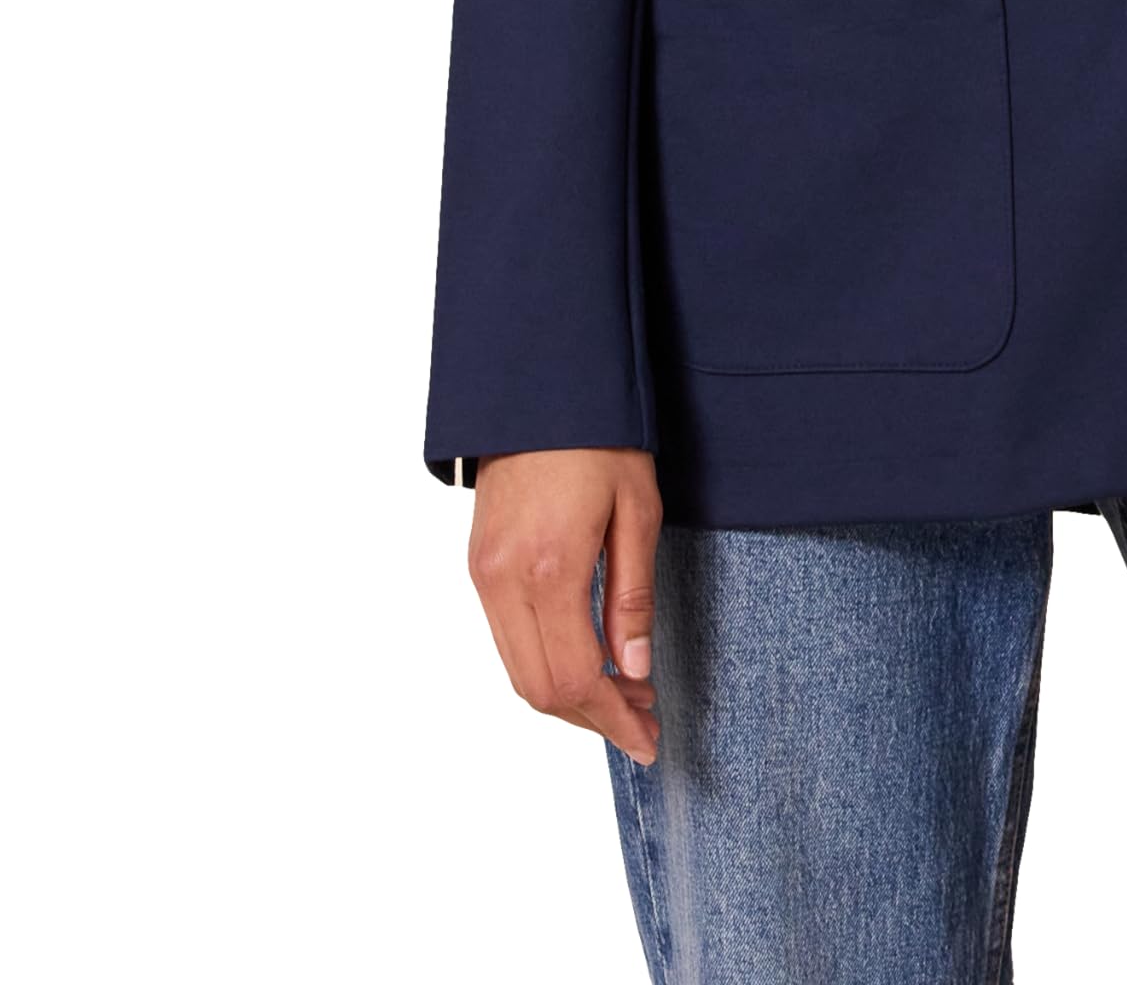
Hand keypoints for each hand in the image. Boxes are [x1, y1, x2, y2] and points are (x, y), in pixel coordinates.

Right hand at [467, 447, 662, 763]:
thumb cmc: (600, 439)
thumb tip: (634, 670)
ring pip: (518, 670)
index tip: (648, 739)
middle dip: (594, 717)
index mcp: (549, 568)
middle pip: (540, 689)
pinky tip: (586, 659)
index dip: (613, 720)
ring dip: (569, 696)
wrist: (539, 386)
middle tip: (644, 718)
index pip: (576, 679)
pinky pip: (507, 639)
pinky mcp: (478, 565)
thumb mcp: (638, 511)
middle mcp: (504, 581)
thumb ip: (633, 598)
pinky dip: (545, 664)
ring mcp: (483, 575)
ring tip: (623, 694)